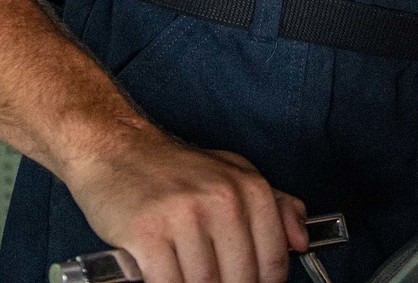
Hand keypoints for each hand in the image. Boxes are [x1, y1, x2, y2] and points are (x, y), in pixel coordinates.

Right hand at [63, 119, 309, 282]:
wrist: (116, 147)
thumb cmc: (174, 170)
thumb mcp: (232, 174)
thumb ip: (274, 205)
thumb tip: (301, 241)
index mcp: (248, 188)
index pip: (271, 263)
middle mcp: (222, 199)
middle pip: (239, 280)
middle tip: (212, 275)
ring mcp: (184, 216)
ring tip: (185, 271)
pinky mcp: (148, 234)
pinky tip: (163, 275)